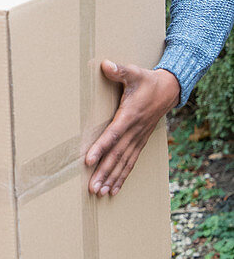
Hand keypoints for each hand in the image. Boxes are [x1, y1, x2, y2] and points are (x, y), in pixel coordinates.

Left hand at [84, 61, 179, 196]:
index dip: (101, 148)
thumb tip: (105, 64)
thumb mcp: (134, 72)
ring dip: (112, 178)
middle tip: (92, 188)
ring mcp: (138, 138)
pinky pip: (131, 162)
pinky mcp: (140, 142)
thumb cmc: (147, 81)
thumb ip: (120, 70)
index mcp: (130, 115)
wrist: (169, 90)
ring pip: (124, 162)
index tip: (89, 160)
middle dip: (104, 172)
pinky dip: (123, 176)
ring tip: (100, 193)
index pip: (113, 134)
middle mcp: (134, 131)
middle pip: (117, 155)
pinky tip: (114, 189)